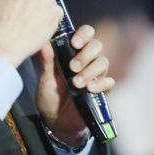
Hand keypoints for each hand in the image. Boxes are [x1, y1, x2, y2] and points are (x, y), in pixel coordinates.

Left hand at [35, 25, 114, 145]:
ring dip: (91, 71)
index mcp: (73, 52)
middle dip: (86, 54)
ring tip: (76, 83)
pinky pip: (109, 81)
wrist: (57, 120)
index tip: (74, 43)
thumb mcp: (45, 79)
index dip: (83, 34)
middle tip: (72, 67)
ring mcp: (95, 74)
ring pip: (103, 62)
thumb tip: (44, 44)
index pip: (86, 33)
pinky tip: (89, 89)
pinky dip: (100, 84)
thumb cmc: (50, 95)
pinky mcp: (102, 90)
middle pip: (97, 45)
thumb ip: (46, 62)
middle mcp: (87, 60)